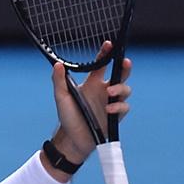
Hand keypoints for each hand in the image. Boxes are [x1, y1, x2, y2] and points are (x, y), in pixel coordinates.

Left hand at [50, 40, 131, 162]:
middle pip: (120, 74)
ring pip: (126, 89)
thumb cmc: (67, 117)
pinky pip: (124, 106)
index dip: (106, 54)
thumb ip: (59, 81)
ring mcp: (111, 102)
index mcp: (92, 83)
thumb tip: (57, 64)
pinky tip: (109, 109)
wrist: (72, 139)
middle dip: (125, 67)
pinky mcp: (116, 115)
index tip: (108, 44)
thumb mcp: (62, 98)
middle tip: (125, 62)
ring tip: (110, 92)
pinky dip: (119, 106)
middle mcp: (104, 90)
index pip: (101, 65)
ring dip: (121, 88)